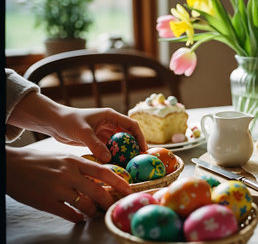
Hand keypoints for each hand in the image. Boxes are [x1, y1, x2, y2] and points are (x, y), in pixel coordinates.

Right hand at [6, 146, 132, 222]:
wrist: (12, 165)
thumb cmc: (40, 161)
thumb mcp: (64, 157)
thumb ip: (81, 166)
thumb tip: (102, 176)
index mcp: (74, 161)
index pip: (104, 172)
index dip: (119, 182)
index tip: (128, 190)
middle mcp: (69, 174)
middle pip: (98, 191)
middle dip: (109, 202)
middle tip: (114, 207)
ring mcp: (57, 189)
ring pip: (85, 205)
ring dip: (93, 211)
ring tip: (94, 213)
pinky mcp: (46, 202)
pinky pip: (69, 214)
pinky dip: (78, 218)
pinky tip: (79, 218)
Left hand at [49, 106, 147, 161]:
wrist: (53, 122)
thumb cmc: (68, 121)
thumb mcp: (83, 132)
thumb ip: (95, 145)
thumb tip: (109, 159)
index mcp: (111, 116)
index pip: (132, 125)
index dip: (140, 137)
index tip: (144, 149)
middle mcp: (110, 124)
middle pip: (128, 136)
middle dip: (134, 147)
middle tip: (139, 161)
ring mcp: (104, 133)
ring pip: (120, 144)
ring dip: (124, 154)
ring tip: (129, 166)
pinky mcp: (98, 141)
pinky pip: (110, 150)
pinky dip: (113, 157)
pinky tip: (115, 166)